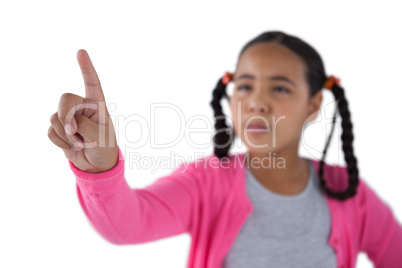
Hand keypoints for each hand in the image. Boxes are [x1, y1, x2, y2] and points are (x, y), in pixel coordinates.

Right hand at [48, 49, 117, 172]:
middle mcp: (82, 107)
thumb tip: (65, 122)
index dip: (86, 67)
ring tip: (81, 143)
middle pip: (65, 99)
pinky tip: (72, 146)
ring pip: (55, 118)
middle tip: (76, 133)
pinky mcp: (59, 129)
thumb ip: (83, 125)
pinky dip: (60, 142)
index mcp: (97, 104)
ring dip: (66, 135)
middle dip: (67, 117)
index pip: (92, 83)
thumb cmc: (104, 148)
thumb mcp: (100, 137)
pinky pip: (50, 131)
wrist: (96, 165)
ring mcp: (69, 117)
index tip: (81, 51)